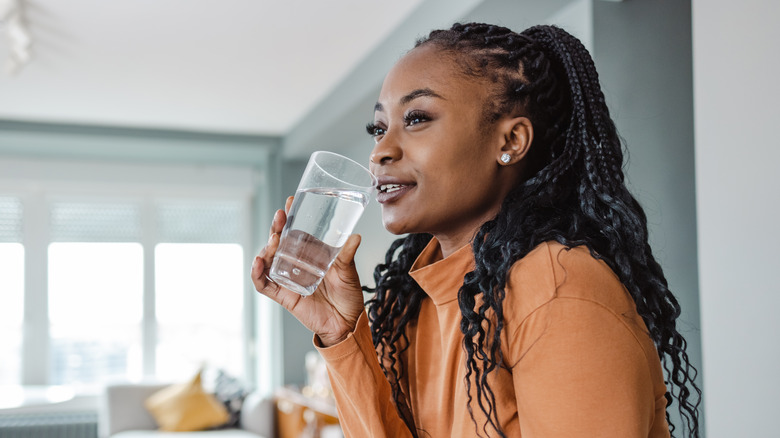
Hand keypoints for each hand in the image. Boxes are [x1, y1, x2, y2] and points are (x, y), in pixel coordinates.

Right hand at [251, 196, 365, 346]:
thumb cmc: (349, 295)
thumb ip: (347, 255)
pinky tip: (258, 263)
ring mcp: (287, 278)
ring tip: (274, 240)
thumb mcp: (348, 271)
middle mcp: (296, 264)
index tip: (291, 202)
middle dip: (276, 228)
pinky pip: (264, 284)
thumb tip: (355, 236)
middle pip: (279, 242)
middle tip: (280, 217)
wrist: (347, 323)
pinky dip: (257, 273)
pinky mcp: (283, 295)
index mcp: (310, 254)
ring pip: (268, 260)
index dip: (290, 217)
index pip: (295, 232)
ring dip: (267, 248)